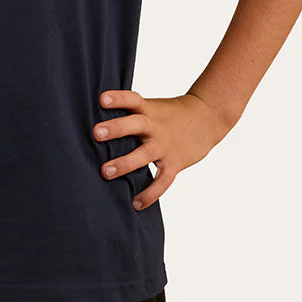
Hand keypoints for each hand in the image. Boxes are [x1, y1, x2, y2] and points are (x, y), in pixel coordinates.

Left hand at [93, 89, 232, 210]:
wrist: (207, 118)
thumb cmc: (170, 114)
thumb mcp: (152, 107)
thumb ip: (130, 114)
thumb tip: (94, 124)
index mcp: (148, 110)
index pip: (132, 99)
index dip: (118, 98)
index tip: (102, 99)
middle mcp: (155, 126)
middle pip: (135, 124)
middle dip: (116, 129)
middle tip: (96, 133)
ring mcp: (165, 146)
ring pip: (144, 155)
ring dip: (125, 163)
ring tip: (105, 172)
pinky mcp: (174, 163)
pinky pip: (162, 181)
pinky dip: (150, 193)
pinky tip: (136, 203)